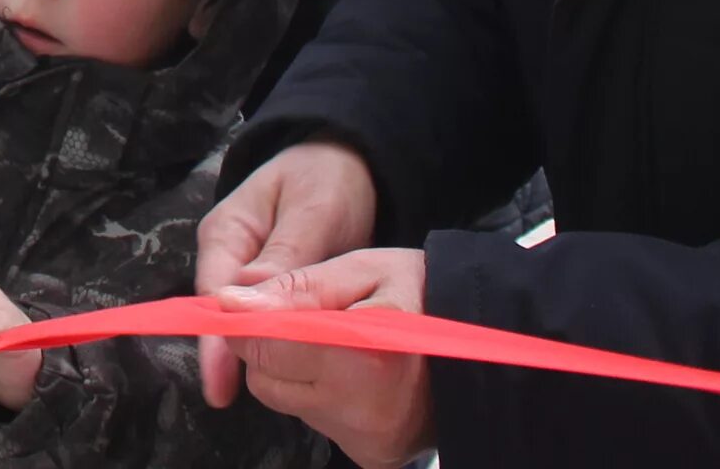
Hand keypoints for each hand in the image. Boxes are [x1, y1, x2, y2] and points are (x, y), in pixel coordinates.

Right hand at [195, 140, 377, 408]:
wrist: (352, 161)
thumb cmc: (328, 179)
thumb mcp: (313, 210)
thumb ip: (286, 254)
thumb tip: (247, 299)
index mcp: (227, 232)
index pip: (215, 294)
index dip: (218, 340)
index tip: (221, 383)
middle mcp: (231, 258)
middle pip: (227, 315)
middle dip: (236, 355)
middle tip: (240, 397)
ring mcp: (252, 275)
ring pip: (251, 323)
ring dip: (262, 354)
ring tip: (278, 390)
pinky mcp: (278, 289)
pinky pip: (274, 322)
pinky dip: (285, 344)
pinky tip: (297, 372)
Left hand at [213, 249, 433, 468]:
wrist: (487, 349)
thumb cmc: (429, 295)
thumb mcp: (364, 268)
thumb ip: (296, 289)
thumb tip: (232, 304)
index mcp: (361, 358)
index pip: (262, 349)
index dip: (250, 322)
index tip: (252, 305)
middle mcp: (362, 411)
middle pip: (267, 382)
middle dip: (274, 347)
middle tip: (314, 320)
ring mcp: (368, 440)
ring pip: (289, 403)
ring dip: (300, 372)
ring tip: (346, 345)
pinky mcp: (374, 456)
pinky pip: (319, 422)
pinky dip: (325, 396)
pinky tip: (360, 374)